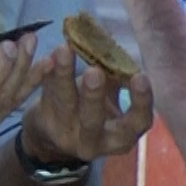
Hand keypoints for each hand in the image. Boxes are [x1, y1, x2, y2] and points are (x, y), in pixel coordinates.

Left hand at [19, 45, 153, 164]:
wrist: (52, 136)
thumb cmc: (92, 109)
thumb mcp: (110, 97)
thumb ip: (118, 76)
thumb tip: (121, 44)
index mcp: (121, 135)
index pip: (138, 122)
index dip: (141, 101)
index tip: (140, 77)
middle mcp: (94, 140)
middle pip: (94, 120)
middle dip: (93, 96)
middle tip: (94, 71)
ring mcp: (66, 134)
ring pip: (65, 104)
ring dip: (64, 75)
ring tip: (64, 50)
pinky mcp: (43, 122)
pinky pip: (46, 94)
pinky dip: (46, 74)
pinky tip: (47, 57)